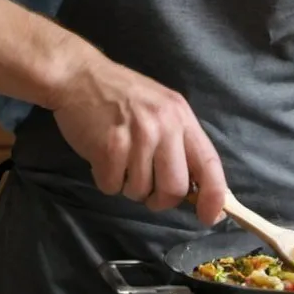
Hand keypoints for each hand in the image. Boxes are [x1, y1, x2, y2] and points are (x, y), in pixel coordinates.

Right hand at [51, 46, 226, 225]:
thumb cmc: (122, 95)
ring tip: (119, 159)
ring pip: (140, 192)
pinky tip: (102, 156)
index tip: (210, 217)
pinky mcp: (109, 147)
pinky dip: (105, 179)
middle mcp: (164, 126)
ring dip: (128, 185)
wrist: (79, 76)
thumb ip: (179, 141)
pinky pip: (112, 187)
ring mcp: (137, 136)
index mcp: (181, 117)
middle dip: (160, 199)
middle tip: (146, 187)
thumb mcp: (162, 108)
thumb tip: (193, 186)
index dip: (215, 195)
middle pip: (175, 188)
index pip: (208, 163)